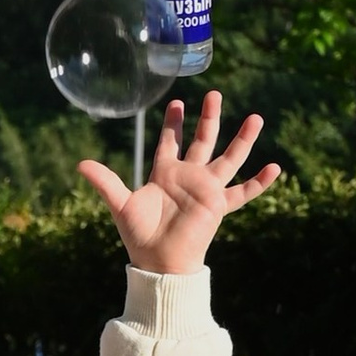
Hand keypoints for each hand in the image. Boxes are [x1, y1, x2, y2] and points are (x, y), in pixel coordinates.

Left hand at [77, 89, 279, 276]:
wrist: (158, 262)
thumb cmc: (139, 236)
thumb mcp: (120, 204)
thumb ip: (105, 181)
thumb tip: (80, 163)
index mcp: (165, 173)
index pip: (171, 140)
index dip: (174, 122)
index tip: (177, 102)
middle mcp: (189, 177)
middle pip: (203, 140)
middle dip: (209, 117)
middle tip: (215, 93)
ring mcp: (206, 189)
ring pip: (229, 158)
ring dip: (243, 139)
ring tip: (257, 117)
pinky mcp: (218, 205)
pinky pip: (243, 192)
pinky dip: (259, 182)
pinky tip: (275, 168)